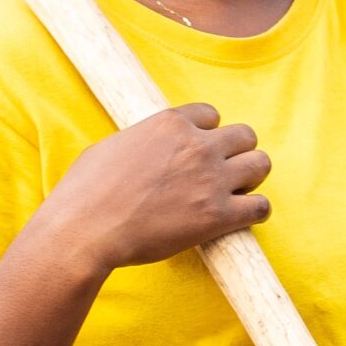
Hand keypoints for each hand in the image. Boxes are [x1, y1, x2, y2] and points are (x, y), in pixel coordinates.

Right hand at [32, 103, 271, 277]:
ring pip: (260, 165)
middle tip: (221, 173)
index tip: (198, 151)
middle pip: (245, 136)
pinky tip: (240, 217)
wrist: (84, 230)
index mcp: (170, 124)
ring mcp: (211, 179)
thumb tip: (147, 149)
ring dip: (251, 178)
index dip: (207, 134)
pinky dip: (255, 211)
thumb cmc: (85, 192)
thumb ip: (143, 142)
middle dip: (236, 153)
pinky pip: (261, 206)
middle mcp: (197, 146)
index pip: (211, 114)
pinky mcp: (218, 215)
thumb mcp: (111, 146)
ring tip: (235, 193)